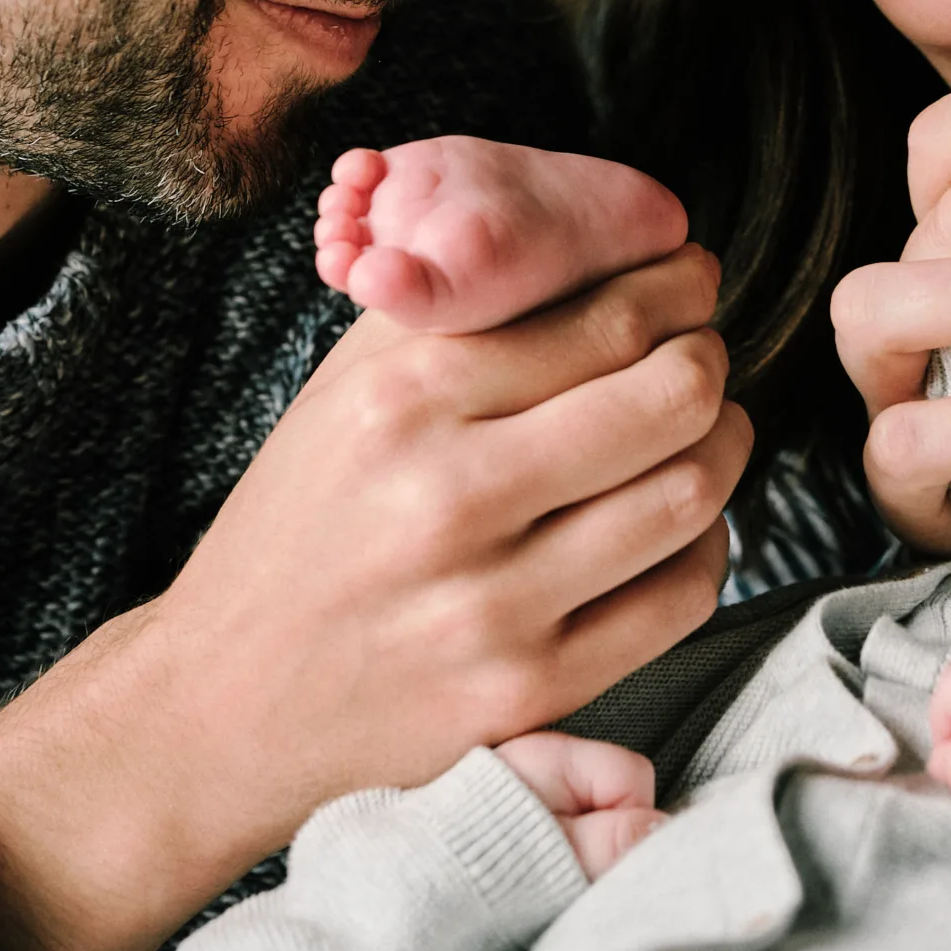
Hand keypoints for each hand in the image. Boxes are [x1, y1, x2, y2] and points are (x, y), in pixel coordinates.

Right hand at [0, 245, 747, 950]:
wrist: (225, 700)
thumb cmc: (304, 523)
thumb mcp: (347, 389)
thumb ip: (460, 314)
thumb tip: (600, 250)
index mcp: (406, 400)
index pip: (606, 318)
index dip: (677, 288)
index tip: (690, 279)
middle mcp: (449, 497)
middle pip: (670, 397)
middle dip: (711, 360)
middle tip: (703, 354)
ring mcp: (492, 604)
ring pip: (689, 494)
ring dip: (724, 447)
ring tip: (706, 430)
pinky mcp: (526, 691)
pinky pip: (678, 598)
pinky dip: (704, 547)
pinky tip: (676, 524)